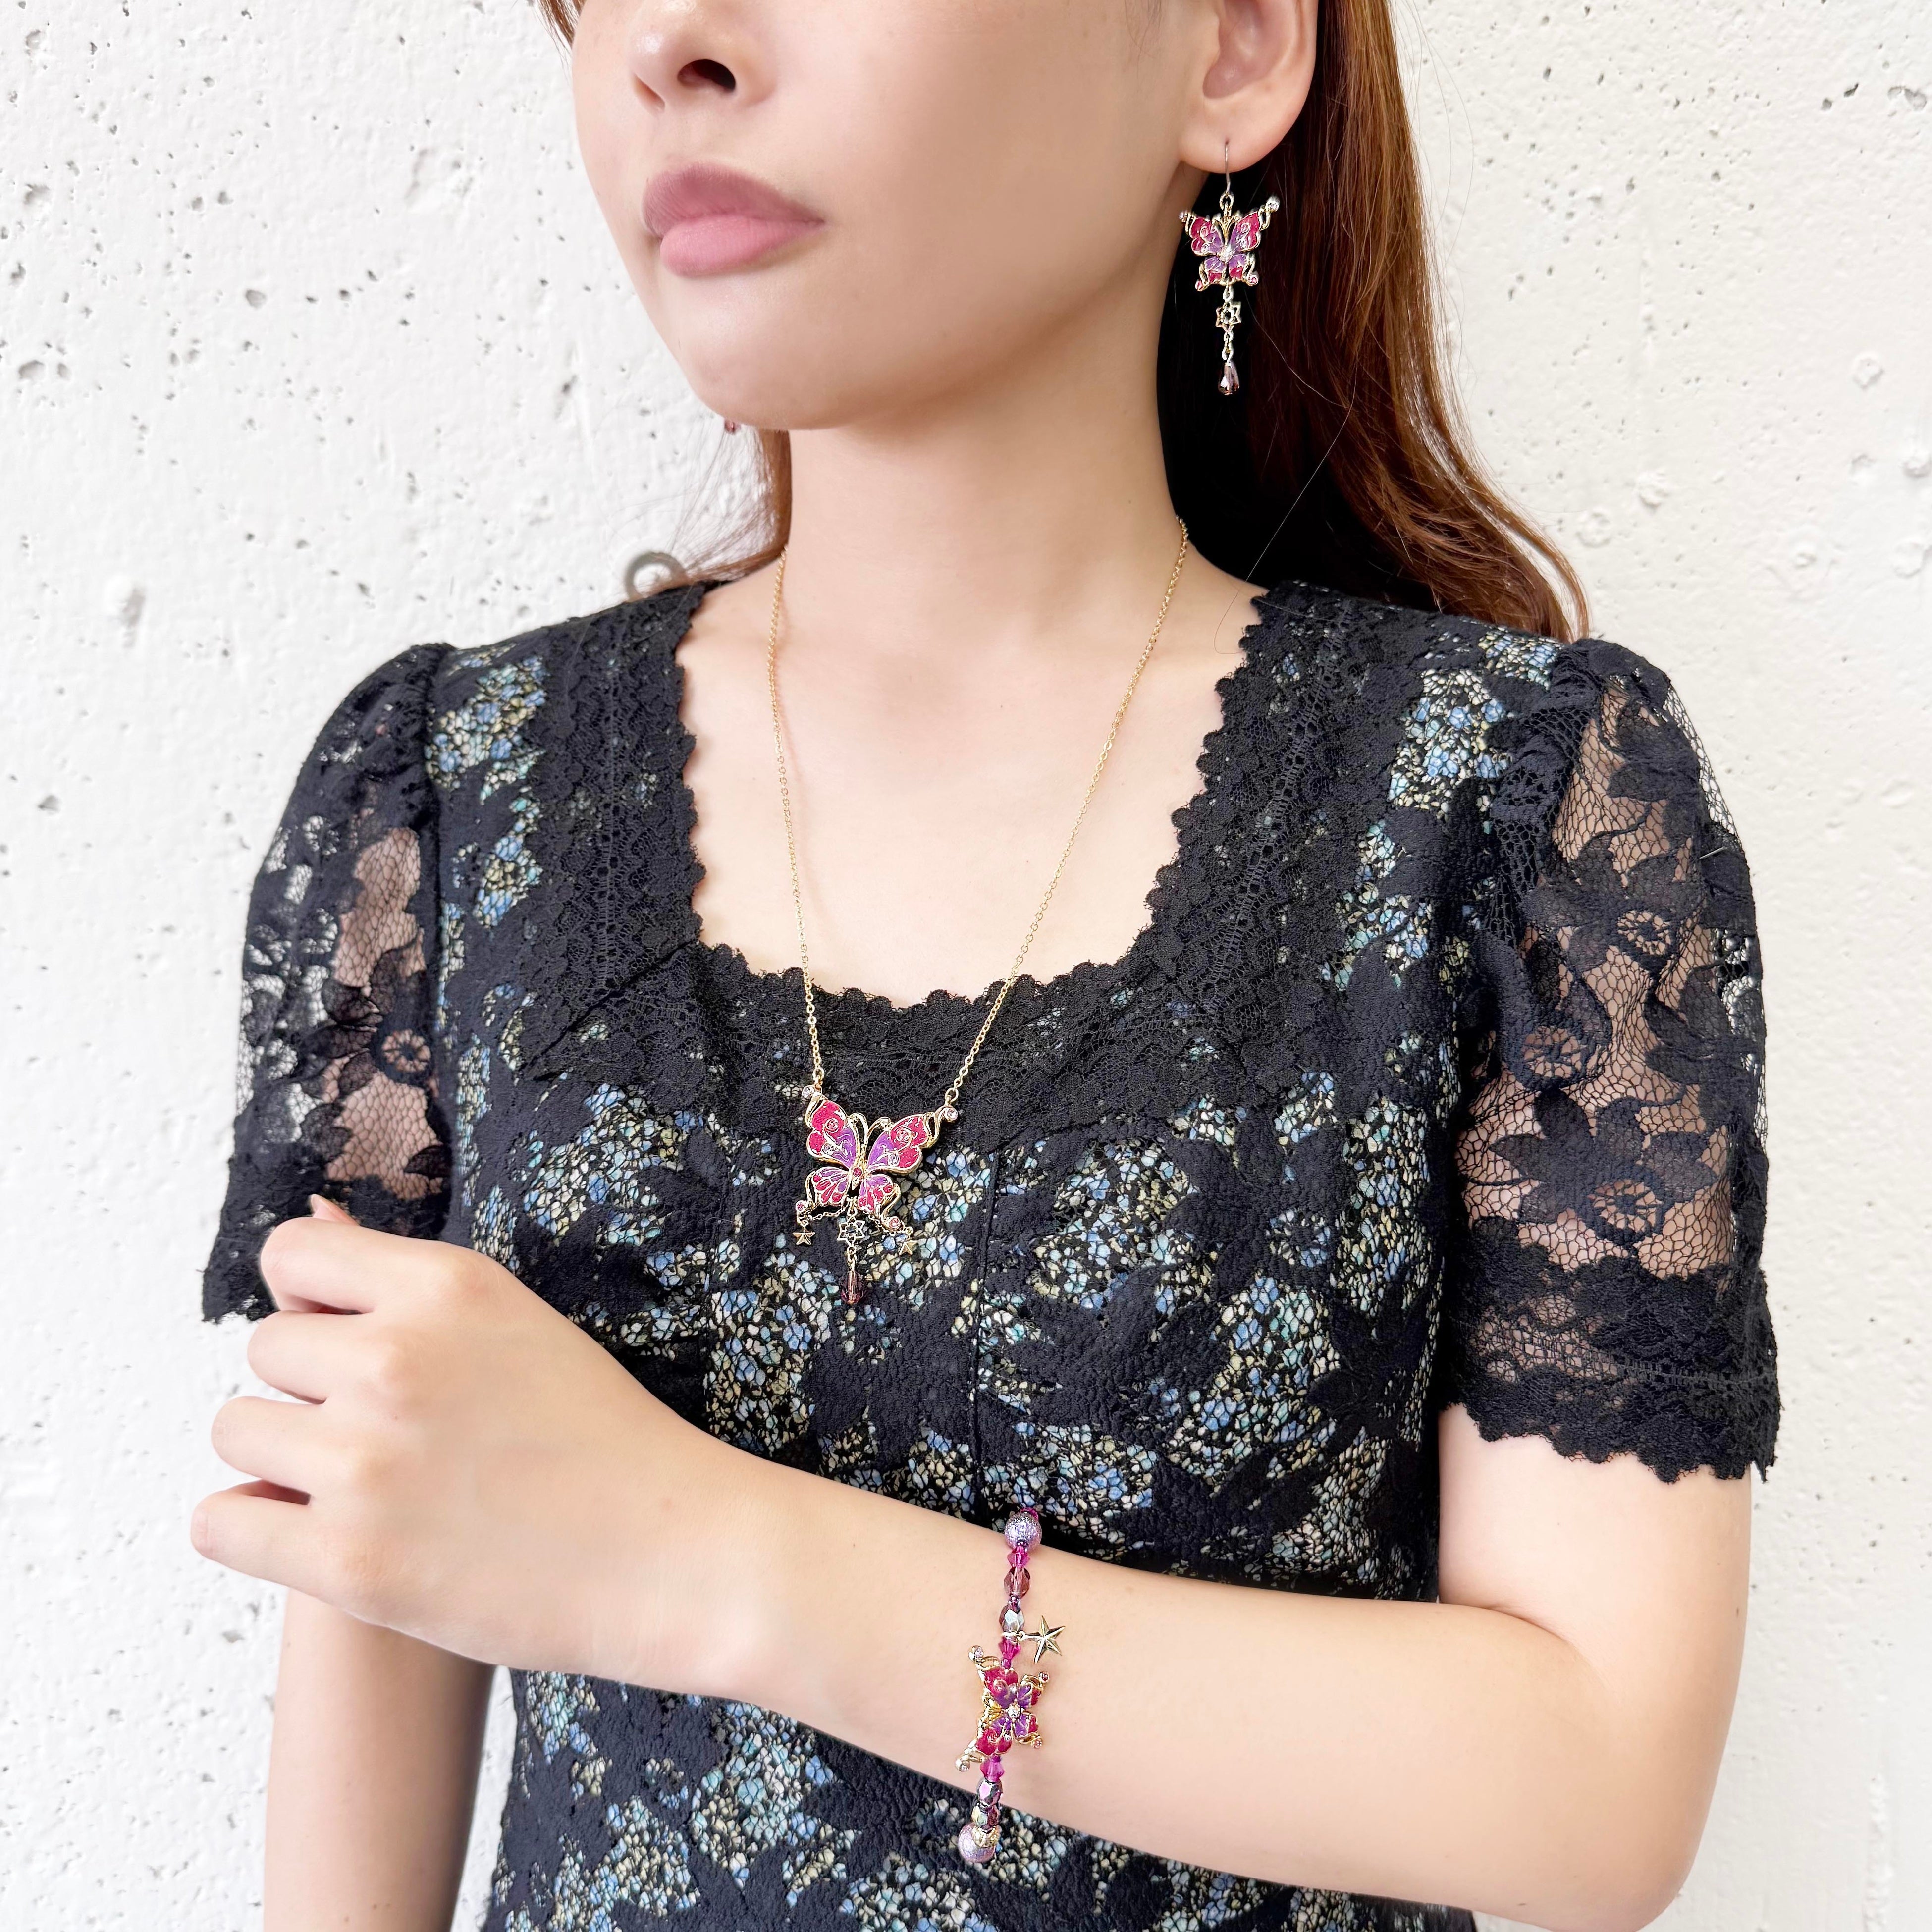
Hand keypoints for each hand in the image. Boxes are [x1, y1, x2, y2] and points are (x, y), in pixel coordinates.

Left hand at [192, 1199, 762, 1691]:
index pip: (293, 1256)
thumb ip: (406, 1285)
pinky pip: (220, 1520)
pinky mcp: (350, 1559)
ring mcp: (367, 1460)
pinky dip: (253, 1527)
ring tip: (358, 1487)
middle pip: (265, 1349)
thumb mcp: (516, 1324)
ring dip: (282, 1458)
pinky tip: (312, 1534)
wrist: (679, 1553)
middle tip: (383, 1434)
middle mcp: (397, 1357)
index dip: (311, 1301)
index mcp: (448, 1285)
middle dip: (309, 1389)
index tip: (347, 1344)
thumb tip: (313, 1217)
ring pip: (237, 1430)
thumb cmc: (604, 1440)